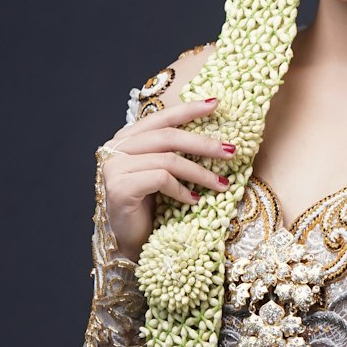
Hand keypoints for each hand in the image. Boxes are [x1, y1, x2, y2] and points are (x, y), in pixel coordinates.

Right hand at [100, 99, 236, 259]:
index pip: (161, 118)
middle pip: (167, 136)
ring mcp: (114, 167)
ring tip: (222, 184)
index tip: (215, 103)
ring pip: (168, 159)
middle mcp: (116, 148)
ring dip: (200, 173)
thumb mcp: (163, 173)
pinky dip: (182, 189)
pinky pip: (160, 178)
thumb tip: (213, 137)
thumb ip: (173, 152)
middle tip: (231, 151)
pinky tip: (193, 201)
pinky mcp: (119, 187)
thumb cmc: (150, 208)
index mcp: (126, 139)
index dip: (188, 109)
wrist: (131, 243)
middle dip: (204, 143)